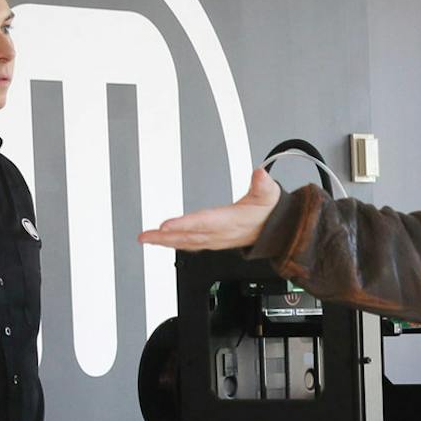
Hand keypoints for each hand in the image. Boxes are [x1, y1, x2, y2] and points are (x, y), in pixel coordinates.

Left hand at [139, 169, 282, 250]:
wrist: (276, 230)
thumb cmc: (268, 212)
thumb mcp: (269, 195)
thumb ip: (263, 185)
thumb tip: (260, 175)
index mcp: (230, 221)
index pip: (203, 223)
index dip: (184, 225)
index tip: (165, 225)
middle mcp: (220, 234)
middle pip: (188, 237)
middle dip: (165, 237)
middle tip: (145, 236)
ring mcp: (216, 240)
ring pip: (187, 243)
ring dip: (166, 242)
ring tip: (147, 239)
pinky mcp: (214, 241)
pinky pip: (191, 245)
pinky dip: (176, 244)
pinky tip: (164, 241)